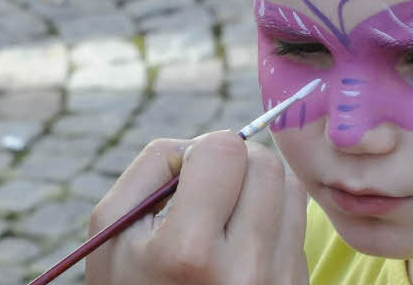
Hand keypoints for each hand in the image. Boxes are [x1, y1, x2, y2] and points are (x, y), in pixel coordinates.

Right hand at [85, 131, 308, 284]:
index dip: (202, 151)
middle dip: (236, 164)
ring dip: (259, 188)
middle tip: (210, 192)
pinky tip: (242, 247)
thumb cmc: (133, 284)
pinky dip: (272, 222)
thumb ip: (152, 166)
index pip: (225, 149)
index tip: (187, 176)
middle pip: (266, 164)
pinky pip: (298, 226)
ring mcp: (278, 284)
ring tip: (228, 217)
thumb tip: (205, 142)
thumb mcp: (114, 228)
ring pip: (291, 189)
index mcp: (188, 251)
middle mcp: (244, 270)